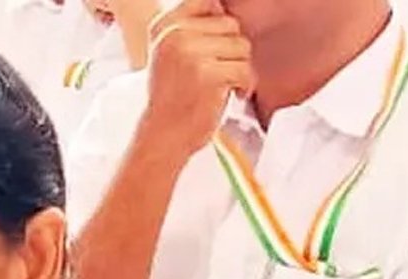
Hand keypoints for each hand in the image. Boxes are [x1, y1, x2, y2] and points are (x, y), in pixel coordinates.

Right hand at [139, 0, 253, 156]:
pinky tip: (230, 95)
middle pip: (230, 24)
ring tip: (221, 87)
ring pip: (242, 47)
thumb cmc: (173, 98)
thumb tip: (222, 5)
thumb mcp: (171, 53)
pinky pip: (245, 70)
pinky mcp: (208, 74)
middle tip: (216, 74)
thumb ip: (192, 26)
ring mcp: (190, 53)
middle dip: (231, 51)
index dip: (217, 20)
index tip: (215, 47)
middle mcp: (174, 35)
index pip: (205, 1)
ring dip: (239, 69)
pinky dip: (245, 86)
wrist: (162, 137)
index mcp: (163, 26)